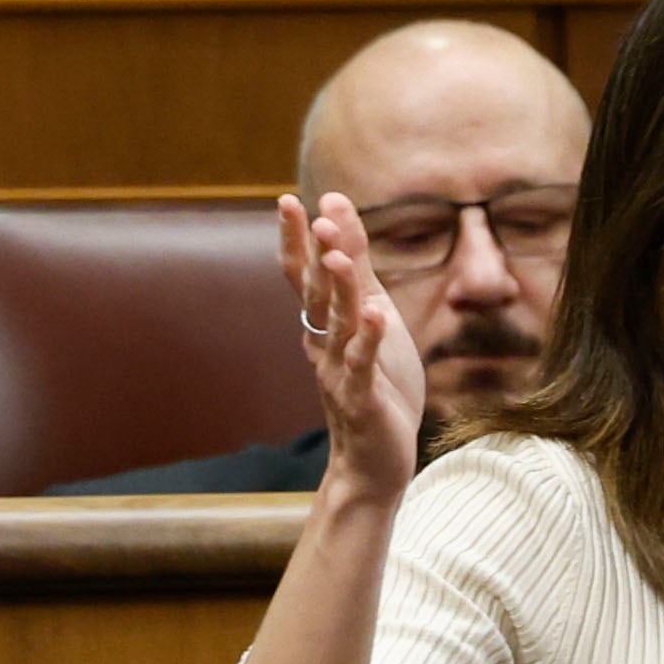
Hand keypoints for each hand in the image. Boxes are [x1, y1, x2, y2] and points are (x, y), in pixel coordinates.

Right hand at [282, 193, 427, 506]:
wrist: (373, 462)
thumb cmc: (375, 385)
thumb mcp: (371, 319)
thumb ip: (357, 269)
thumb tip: (336, 213)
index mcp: (324, 326)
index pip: (306, 277)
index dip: (297, 240)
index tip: (288, 200)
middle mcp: (324, 346)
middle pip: (314, 294)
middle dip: (311, 254)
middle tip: (305, 213)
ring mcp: (340, 374)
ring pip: (337, 326)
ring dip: (339, 290)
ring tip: (339, 255)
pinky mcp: (363, 400)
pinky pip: (363, 366)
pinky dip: (368, 340)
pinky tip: (375, 314)